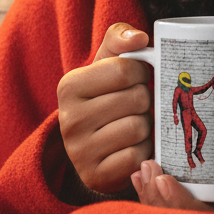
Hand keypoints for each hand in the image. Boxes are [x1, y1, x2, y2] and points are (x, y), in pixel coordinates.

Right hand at [57, 23, 151, 192]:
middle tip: (133, 105)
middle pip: (136, 99)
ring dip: (145, 126)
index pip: (125, 69)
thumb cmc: (107, 95)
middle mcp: (68, 119)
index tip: (135, 78)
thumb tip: (139, 38)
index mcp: (69, 86)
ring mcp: (79, 152)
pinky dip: (143, 151)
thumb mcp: (107, 62)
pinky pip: (137, 156)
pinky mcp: (95, 176)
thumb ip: (120, 38)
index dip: (141, 72)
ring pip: (139, 128)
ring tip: (132, 124)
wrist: (95, 144)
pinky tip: (131, 147)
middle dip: (144, 101)